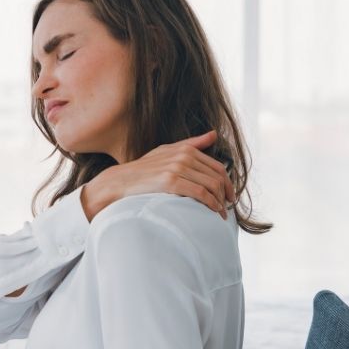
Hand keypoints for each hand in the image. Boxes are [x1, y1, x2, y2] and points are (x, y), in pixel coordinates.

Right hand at [81, 130, 234, 220]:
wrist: (119, 182)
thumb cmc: (142, 170)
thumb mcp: (165, 152)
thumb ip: (191, 144)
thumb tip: (213, 135)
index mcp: (185, 149)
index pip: (217, 167)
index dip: (227, 183)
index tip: (229, 196)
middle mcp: (184, 156)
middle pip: (217, 177)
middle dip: (226, 194)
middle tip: (227, 207)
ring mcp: (177, 168)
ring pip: (211, 186)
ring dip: (219, 202)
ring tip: (219, 214)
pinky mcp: (171, 181)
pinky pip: (200, 193)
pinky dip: (210, 204)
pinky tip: (211, 212)